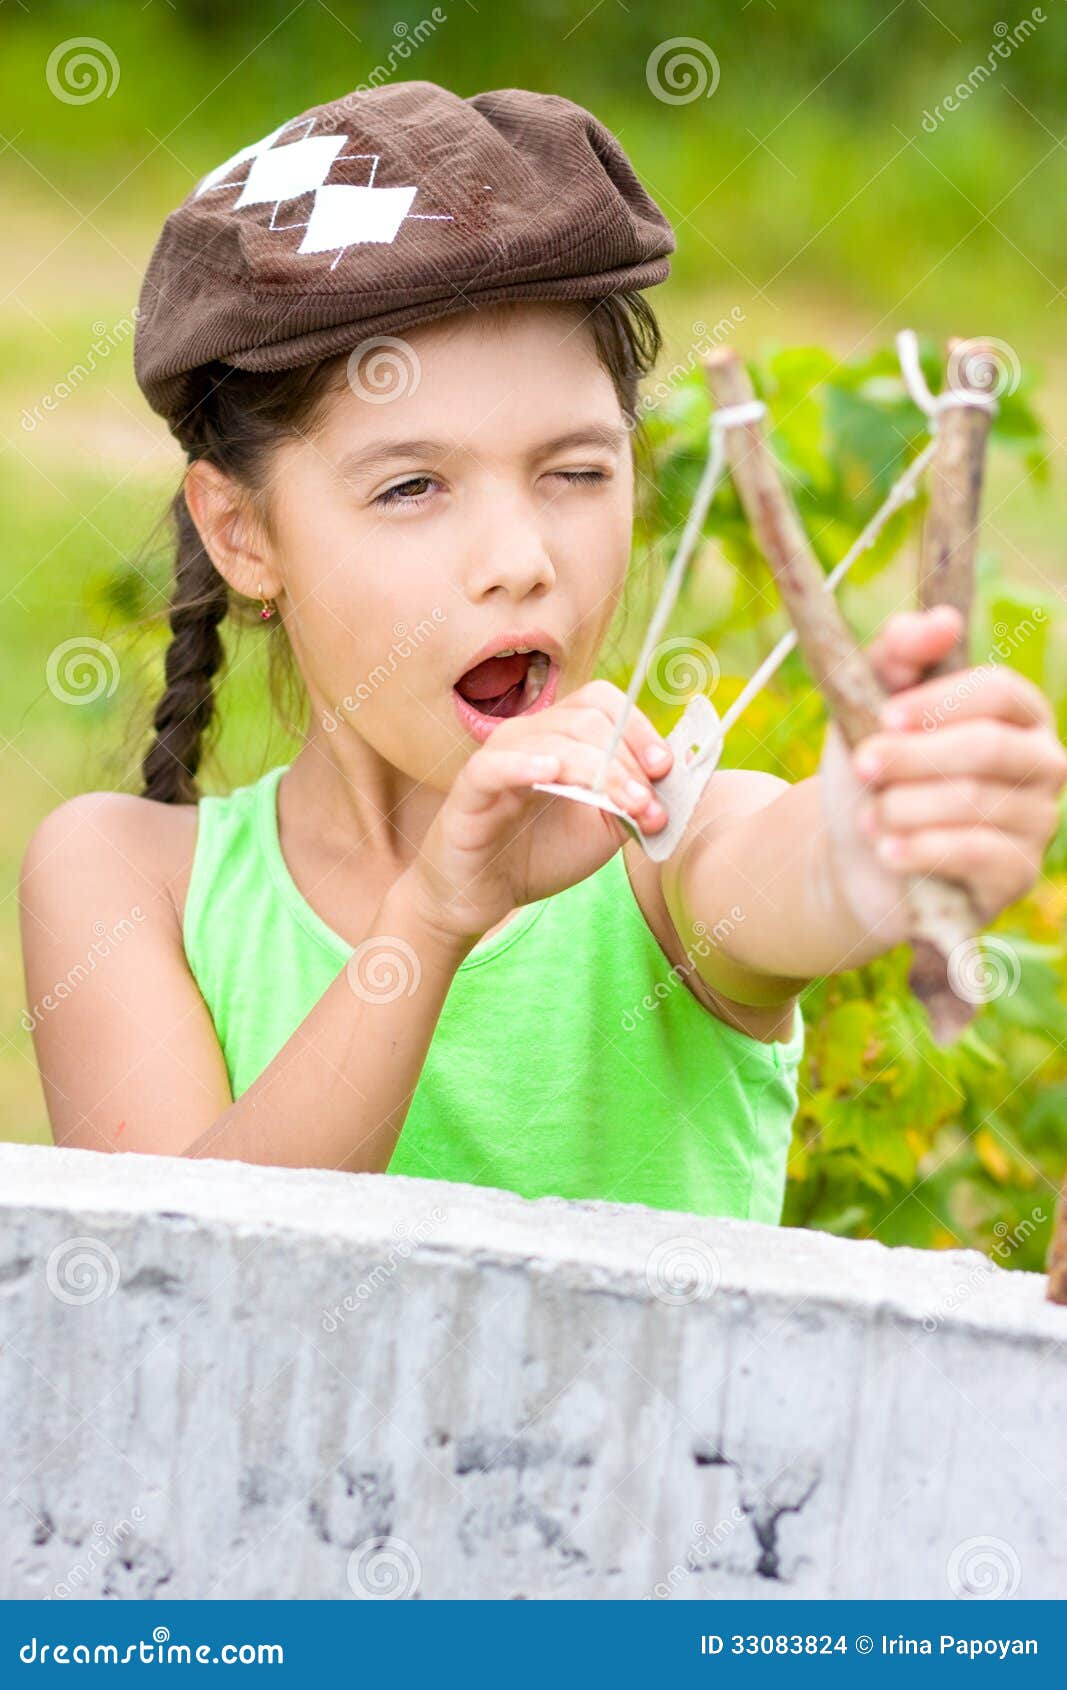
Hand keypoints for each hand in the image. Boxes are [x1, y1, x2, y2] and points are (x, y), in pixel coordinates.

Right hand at [407, 678, 674, 943]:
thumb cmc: (538, 854)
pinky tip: (550, 772)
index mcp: (560, 736)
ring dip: (601, 773)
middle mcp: (528, 736)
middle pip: (585, 720)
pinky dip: (524, 764)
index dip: (639, 728)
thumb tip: (671, 782)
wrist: (482, 895)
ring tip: (629, 806)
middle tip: (649, 804)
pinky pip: (494, 766)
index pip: (602, 703)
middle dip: (628, 761)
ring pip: (553, 741)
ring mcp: (497, 758)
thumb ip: (632, 803)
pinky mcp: (469, 790)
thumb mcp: (600, 829)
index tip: (665, 769)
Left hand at [818, 605, 1066, 944]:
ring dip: (905, 807)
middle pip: (988, 747)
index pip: (998, 691)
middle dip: (913, 756)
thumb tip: (943, 620)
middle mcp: (1040, 763)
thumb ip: (896, 654)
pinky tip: (888, 850)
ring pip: (976, 802)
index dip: (941, 701)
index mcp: (1014, 713)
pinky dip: (923, 849)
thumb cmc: (875, 772)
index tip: (885, 715)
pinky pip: (980, 855)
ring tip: (869, 816)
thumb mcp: (867, 705)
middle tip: (864, 765)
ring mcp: (1037, 820)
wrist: (857, 857)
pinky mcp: (1018, 874)